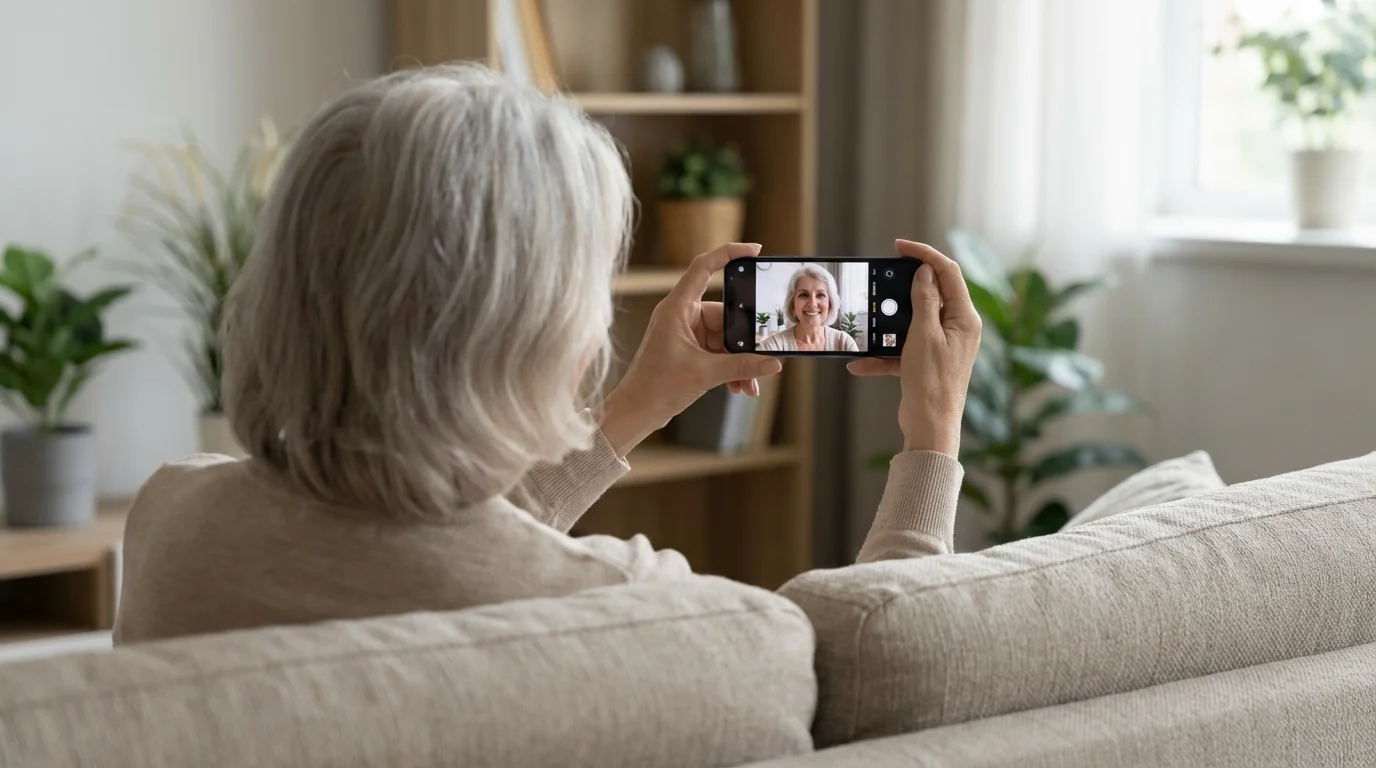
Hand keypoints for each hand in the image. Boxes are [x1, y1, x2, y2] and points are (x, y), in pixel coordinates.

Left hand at [600, 244, 783, 456]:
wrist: (636, 412)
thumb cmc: (655, 387)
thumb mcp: (704, 374)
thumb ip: (741, 367)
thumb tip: (772, 363)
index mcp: (676, 308)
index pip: (703, 268)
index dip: (729, 254)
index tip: (754, 251)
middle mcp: (680, 316)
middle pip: (724, 314)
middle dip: (744, 340)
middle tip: (764, 353)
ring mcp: (685, 333)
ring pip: (724, 338)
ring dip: (739, 360)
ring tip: (750, 382)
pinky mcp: (688, 350)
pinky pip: (718, 352)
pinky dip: (730, 367)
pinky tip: (741, 386)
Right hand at [847, 240, 980, 457]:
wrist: (930, 427)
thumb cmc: (932, 382)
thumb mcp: (924, 334)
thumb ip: (924, 300)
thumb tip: (925, 272)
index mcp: (964, 318)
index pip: (947, 272)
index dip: (924, 254)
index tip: (899, 247)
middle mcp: (957, 329)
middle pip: (930, 294)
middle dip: (902, 289)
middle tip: (881, 277)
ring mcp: (942, 346)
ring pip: (912, 322)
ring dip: (888, 326)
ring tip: (868, 323)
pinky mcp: (927, 362)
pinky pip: (903, 349)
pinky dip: (883, 355)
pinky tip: (861, 364)